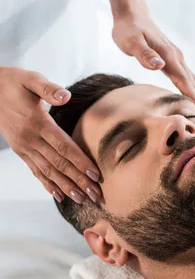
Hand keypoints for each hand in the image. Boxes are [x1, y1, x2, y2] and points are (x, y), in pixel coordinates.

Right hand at [0, 66, 101, 203]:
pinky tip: (60, 195)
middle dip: (79, 180)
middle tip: (96, 194)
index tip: (95, 175)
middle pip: (59, 164)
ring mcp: (24, 147)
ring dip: (66, 186)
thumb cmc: (14, 83)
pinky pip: (36, 171)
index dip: (80, 162)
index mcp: (37, 122)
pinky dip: (48, 184)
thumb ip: (49, 89)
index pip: (63, 146)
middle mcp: (30, 139)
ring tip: (82, 199)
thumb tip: (66, 96)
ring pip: (48, 171)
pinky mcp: (21, 151)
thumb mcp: (31, 79)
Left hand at [112, 12, 194, 119]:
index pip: (185, 82)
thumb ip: (145, 54)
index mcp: (169, 57)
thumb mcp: (131, 41)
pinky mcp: (175, 61)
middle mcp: (178, 59)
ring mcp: (178, 60)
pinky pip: (191, 80)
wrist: (132, 14)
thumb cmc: (128, 29)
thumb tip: (159, 65)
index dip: (194, 99)